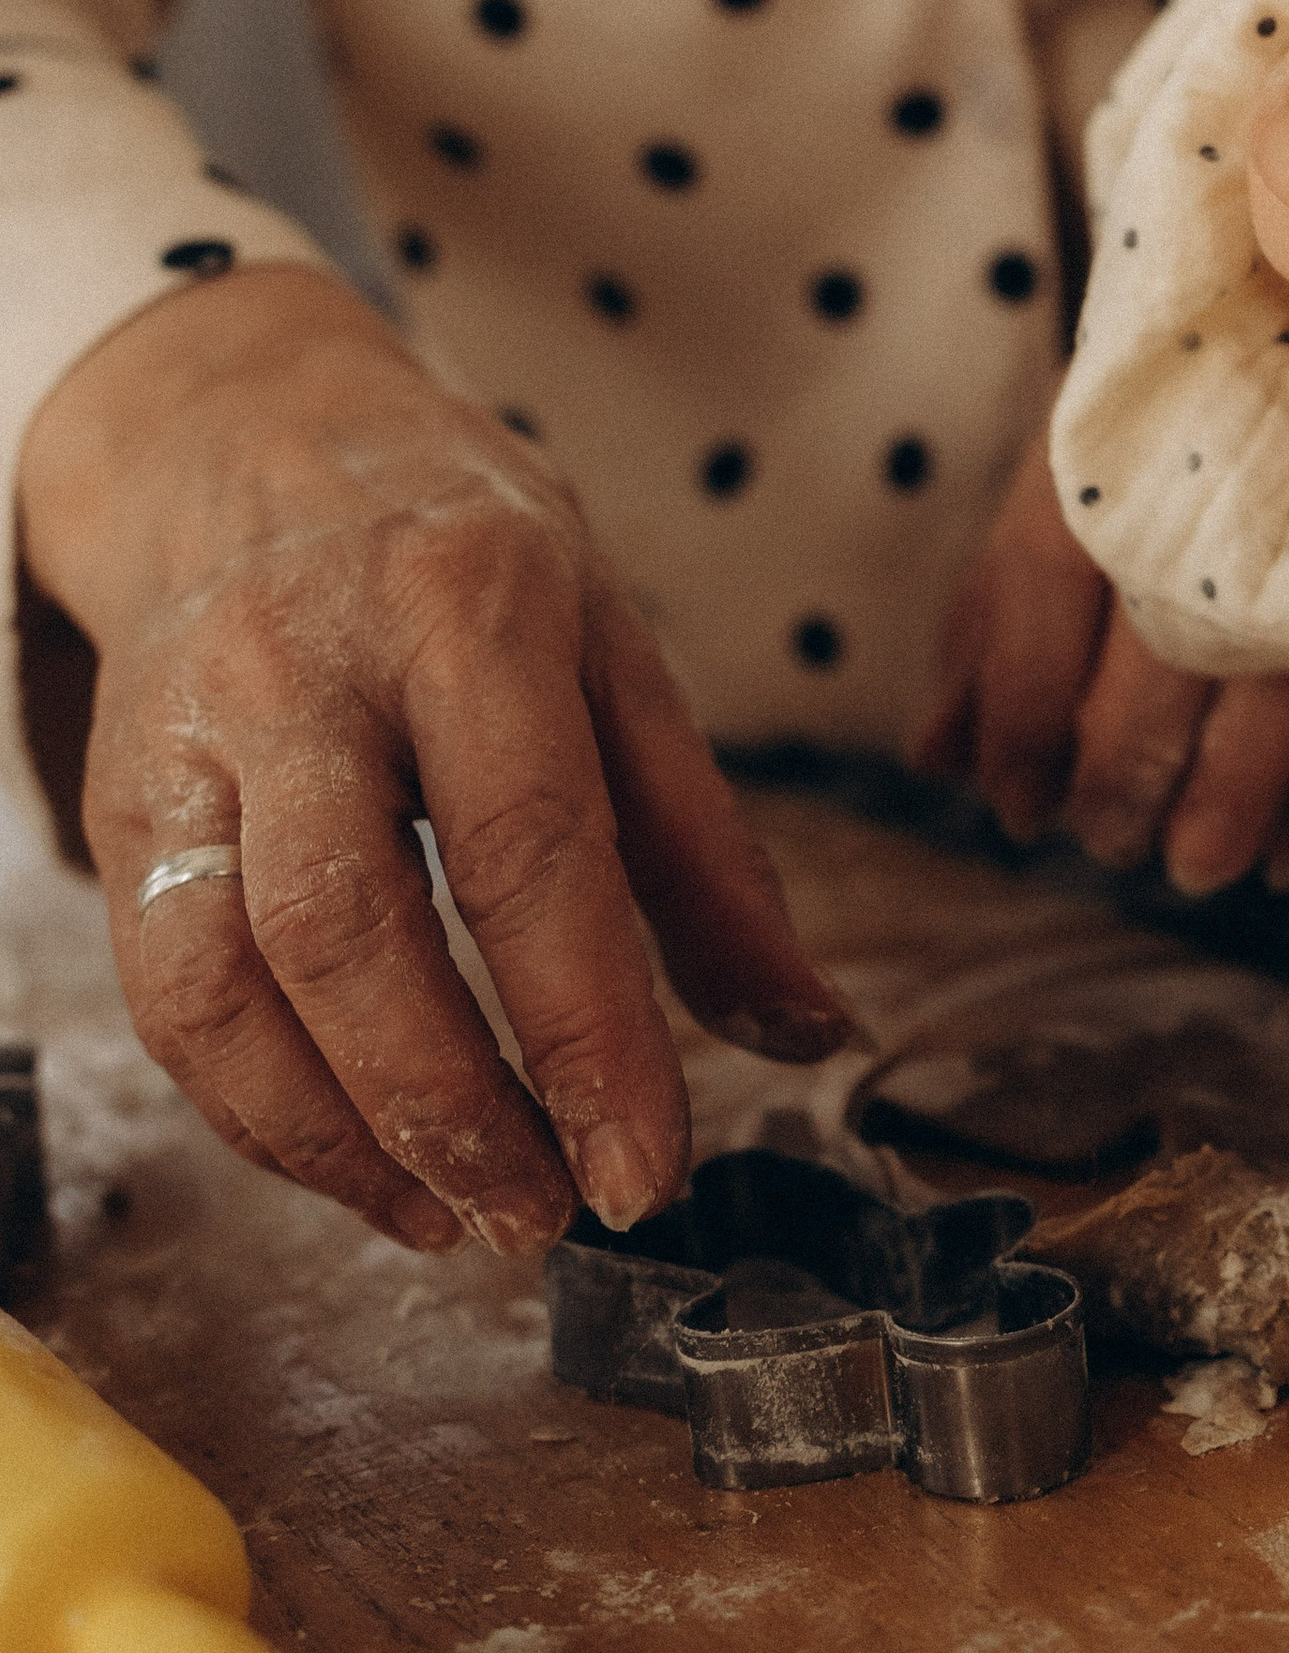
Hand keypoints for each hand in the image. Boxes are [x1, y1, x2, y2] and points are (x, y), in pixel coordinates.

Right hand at [17, 266, 851, 1255]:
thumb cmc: (458, 554)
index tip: (643, 1168)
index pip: (527, 843)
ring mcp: (195, 734)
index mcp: (469, 606)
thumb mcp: (615, 649)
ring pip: (227, 976)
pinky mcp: (119, 800)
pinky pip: (165, 991)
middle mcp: (310, 666)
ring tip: (454, 1219)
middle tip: (544, 1215)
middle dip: (449, 1107)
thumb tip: (805, 1031)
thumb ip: (706, 853)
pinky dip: (257, 1110)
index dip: (586, 1028)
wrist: (243, 433)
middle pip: (349, 925)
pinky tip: (356, 1160)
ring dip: (340, 1138)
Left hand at [919, 438, 1288, 894]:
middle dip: (1123, 782)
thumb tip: (939, 763)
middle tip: (1109, 840)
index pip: (1043, 597)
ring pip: (1278, 694)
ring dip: (1226, 807)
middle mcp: (1211, 483)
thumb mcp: (1058, 487)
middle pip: (1158, 663)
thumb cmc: (1160, 423)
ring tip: (1193, 864)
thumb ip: (992, 620)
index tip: (1019, 808)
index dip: (1023, 724)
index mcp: (1103, 447)